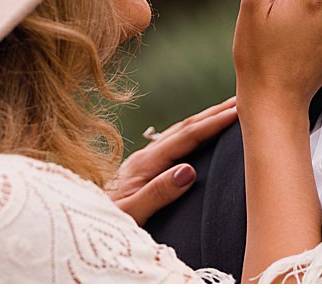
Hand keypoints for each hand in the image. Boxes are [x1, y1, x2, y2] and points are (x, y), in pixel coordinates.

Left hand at [107, 96, 238, 224]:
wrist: (78, 222)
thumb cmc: (104, 222)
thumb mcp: (131, 214)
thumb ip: (158, 194)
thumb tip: (189, 171)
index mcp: (144, 164)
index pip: (185, 138)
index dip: (213, 123)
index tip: (238, 111)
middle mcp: (144, 156)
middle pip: (184, 127)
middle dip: (214, 112)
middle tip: (243, 98)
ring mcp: (142, 161)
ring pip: (179, 133)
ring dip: (205, 120)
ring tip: (229, 110)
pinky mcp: (141, 169)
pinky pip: (173, 144)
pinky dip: (192, 133)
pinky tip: (200, 134)